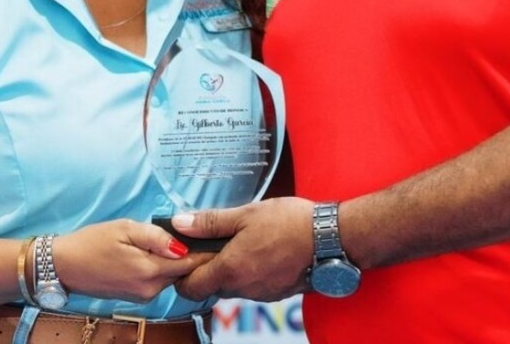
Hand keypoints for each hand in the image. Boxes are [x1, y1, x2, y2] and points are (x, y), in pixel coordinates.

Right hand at [53, 219, 209, 302]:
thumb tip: (182, 245)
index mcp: (148, 271)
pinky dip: (162, 266)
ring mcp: (143, 295)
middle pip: (183, 271)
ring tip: (176, 236)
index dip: (204, 250)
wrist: (65, 266)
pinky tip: (156, 250)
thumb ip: (156, 237)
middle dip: (192, 254)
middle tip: (198, 231)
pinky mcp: (136, 296)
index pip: (190, 264)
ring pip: (171, 275)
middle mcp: (149, 289)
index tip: (215, 236)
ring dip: (176, 260)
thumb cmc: (93, 241)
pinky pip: (158, 280)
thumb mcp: (125, 228)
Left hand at [171, 197, 314, 301]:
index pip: (190, 288)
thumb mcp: (245, 214)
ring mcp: (261, 294)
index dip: (182, 272)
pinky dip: (249, 271)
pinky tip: (260, 249)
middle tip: (214, 239)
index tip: (186, 252)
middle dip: (207, 266)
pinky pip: (252, 286)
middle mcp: (243, 289)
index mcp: (230, 269)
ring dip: (229, 268)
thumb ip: (210, 222)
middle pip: (211, 286)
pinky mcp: (276, 293)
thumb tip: (180, 224)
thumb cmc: (288, 222)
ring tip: (240, 240)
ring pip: (232, 286)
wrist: (329, 238)